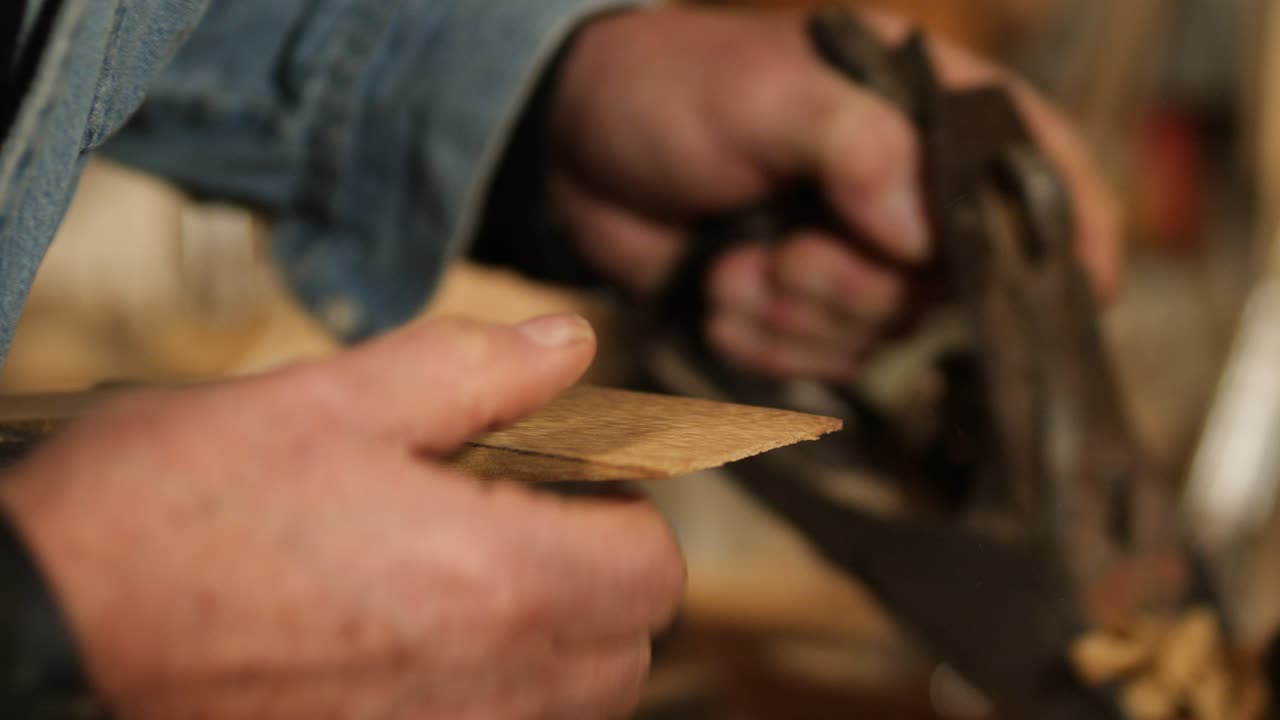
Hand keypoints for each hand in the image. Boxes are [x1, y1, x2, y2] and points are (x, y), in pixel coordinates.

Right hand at [0, 314, 684, 718]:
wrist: (46, 626)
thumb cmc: (172, 509)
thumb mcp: (332, 400)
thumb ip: (476, 370)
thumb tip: (570, 344)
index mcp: (497, 580)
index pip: (652, 568)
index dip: (623, 512)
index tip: (569, 483)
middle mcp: (487, 688)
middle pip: (624, 648)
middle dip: (595, 577)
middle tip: (512, 524)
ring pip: (568, 707)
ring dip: (551, 644)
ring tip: (458, 583)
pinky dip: (488, 696)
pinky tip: (412, 647)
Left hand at [550, 6, 1119, 379]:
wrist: (577, 146)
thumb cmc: (676, 89)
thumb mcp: (770, 94)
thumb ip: (859, 148)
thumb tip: (930, 238)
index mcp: (934, 120)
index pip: (1044, 181)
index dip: (1067, 245)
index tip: (1060, 301)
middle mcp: (912, 203)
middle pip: (956, 296)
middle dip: (859, 291)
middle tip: (787, 249)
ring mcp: (860, 268)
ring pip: (881, 344)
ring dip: (796, 316)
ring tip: (737, 260)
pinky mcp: (805, 318)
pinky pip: (813, 366)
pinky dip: (758, 341)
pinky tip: (718, 290)